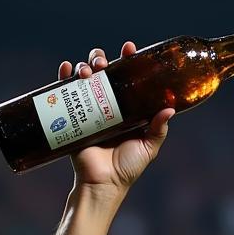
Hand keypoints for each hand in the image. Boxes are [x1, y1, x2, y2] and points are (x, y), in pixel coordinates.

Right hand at [58, 43, 174, 193]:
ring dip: (84, 66)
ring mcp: (88, 110)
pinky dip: (63, 77)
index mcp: (125, 108)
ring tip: (88, 71)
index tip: (130, 50)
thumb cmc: (126, 168)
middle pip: (103, 72)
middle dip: (101, 59)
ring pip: (84, 78)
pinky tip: (66, 70)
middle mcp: (106, 105)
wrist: (102, 184)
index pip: (127, 78)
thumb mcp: (148, 147)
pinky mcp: (71, 119)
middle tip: (104, 63)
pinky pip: (64, 93)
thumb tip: (170, 108)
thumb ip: (159, 129)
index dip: (128, 60)